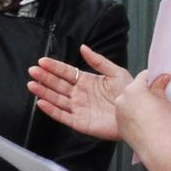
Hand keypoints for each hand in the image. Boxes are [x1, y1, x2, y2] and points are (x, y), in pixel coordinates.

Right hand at [32, 45, 170, 155]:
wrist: (138, 114)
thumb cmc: (130, 95)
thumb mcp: (116, 72)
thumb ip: (98, 61)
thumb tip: (84, 48)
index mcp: (88, 82)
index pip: (67, 72)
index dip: (54, 67)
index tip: (43, 61)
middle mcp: (80, 95)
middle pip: (58, 85)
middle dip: (45, 78)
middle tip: (33, 71)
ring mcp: (79, 108)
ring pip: (56, 99)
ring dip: (44, 92)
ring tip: (32, 85)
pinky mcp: (80, 122)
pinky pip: (62, 116)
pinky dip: (51, 110)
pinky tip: (42, 103)